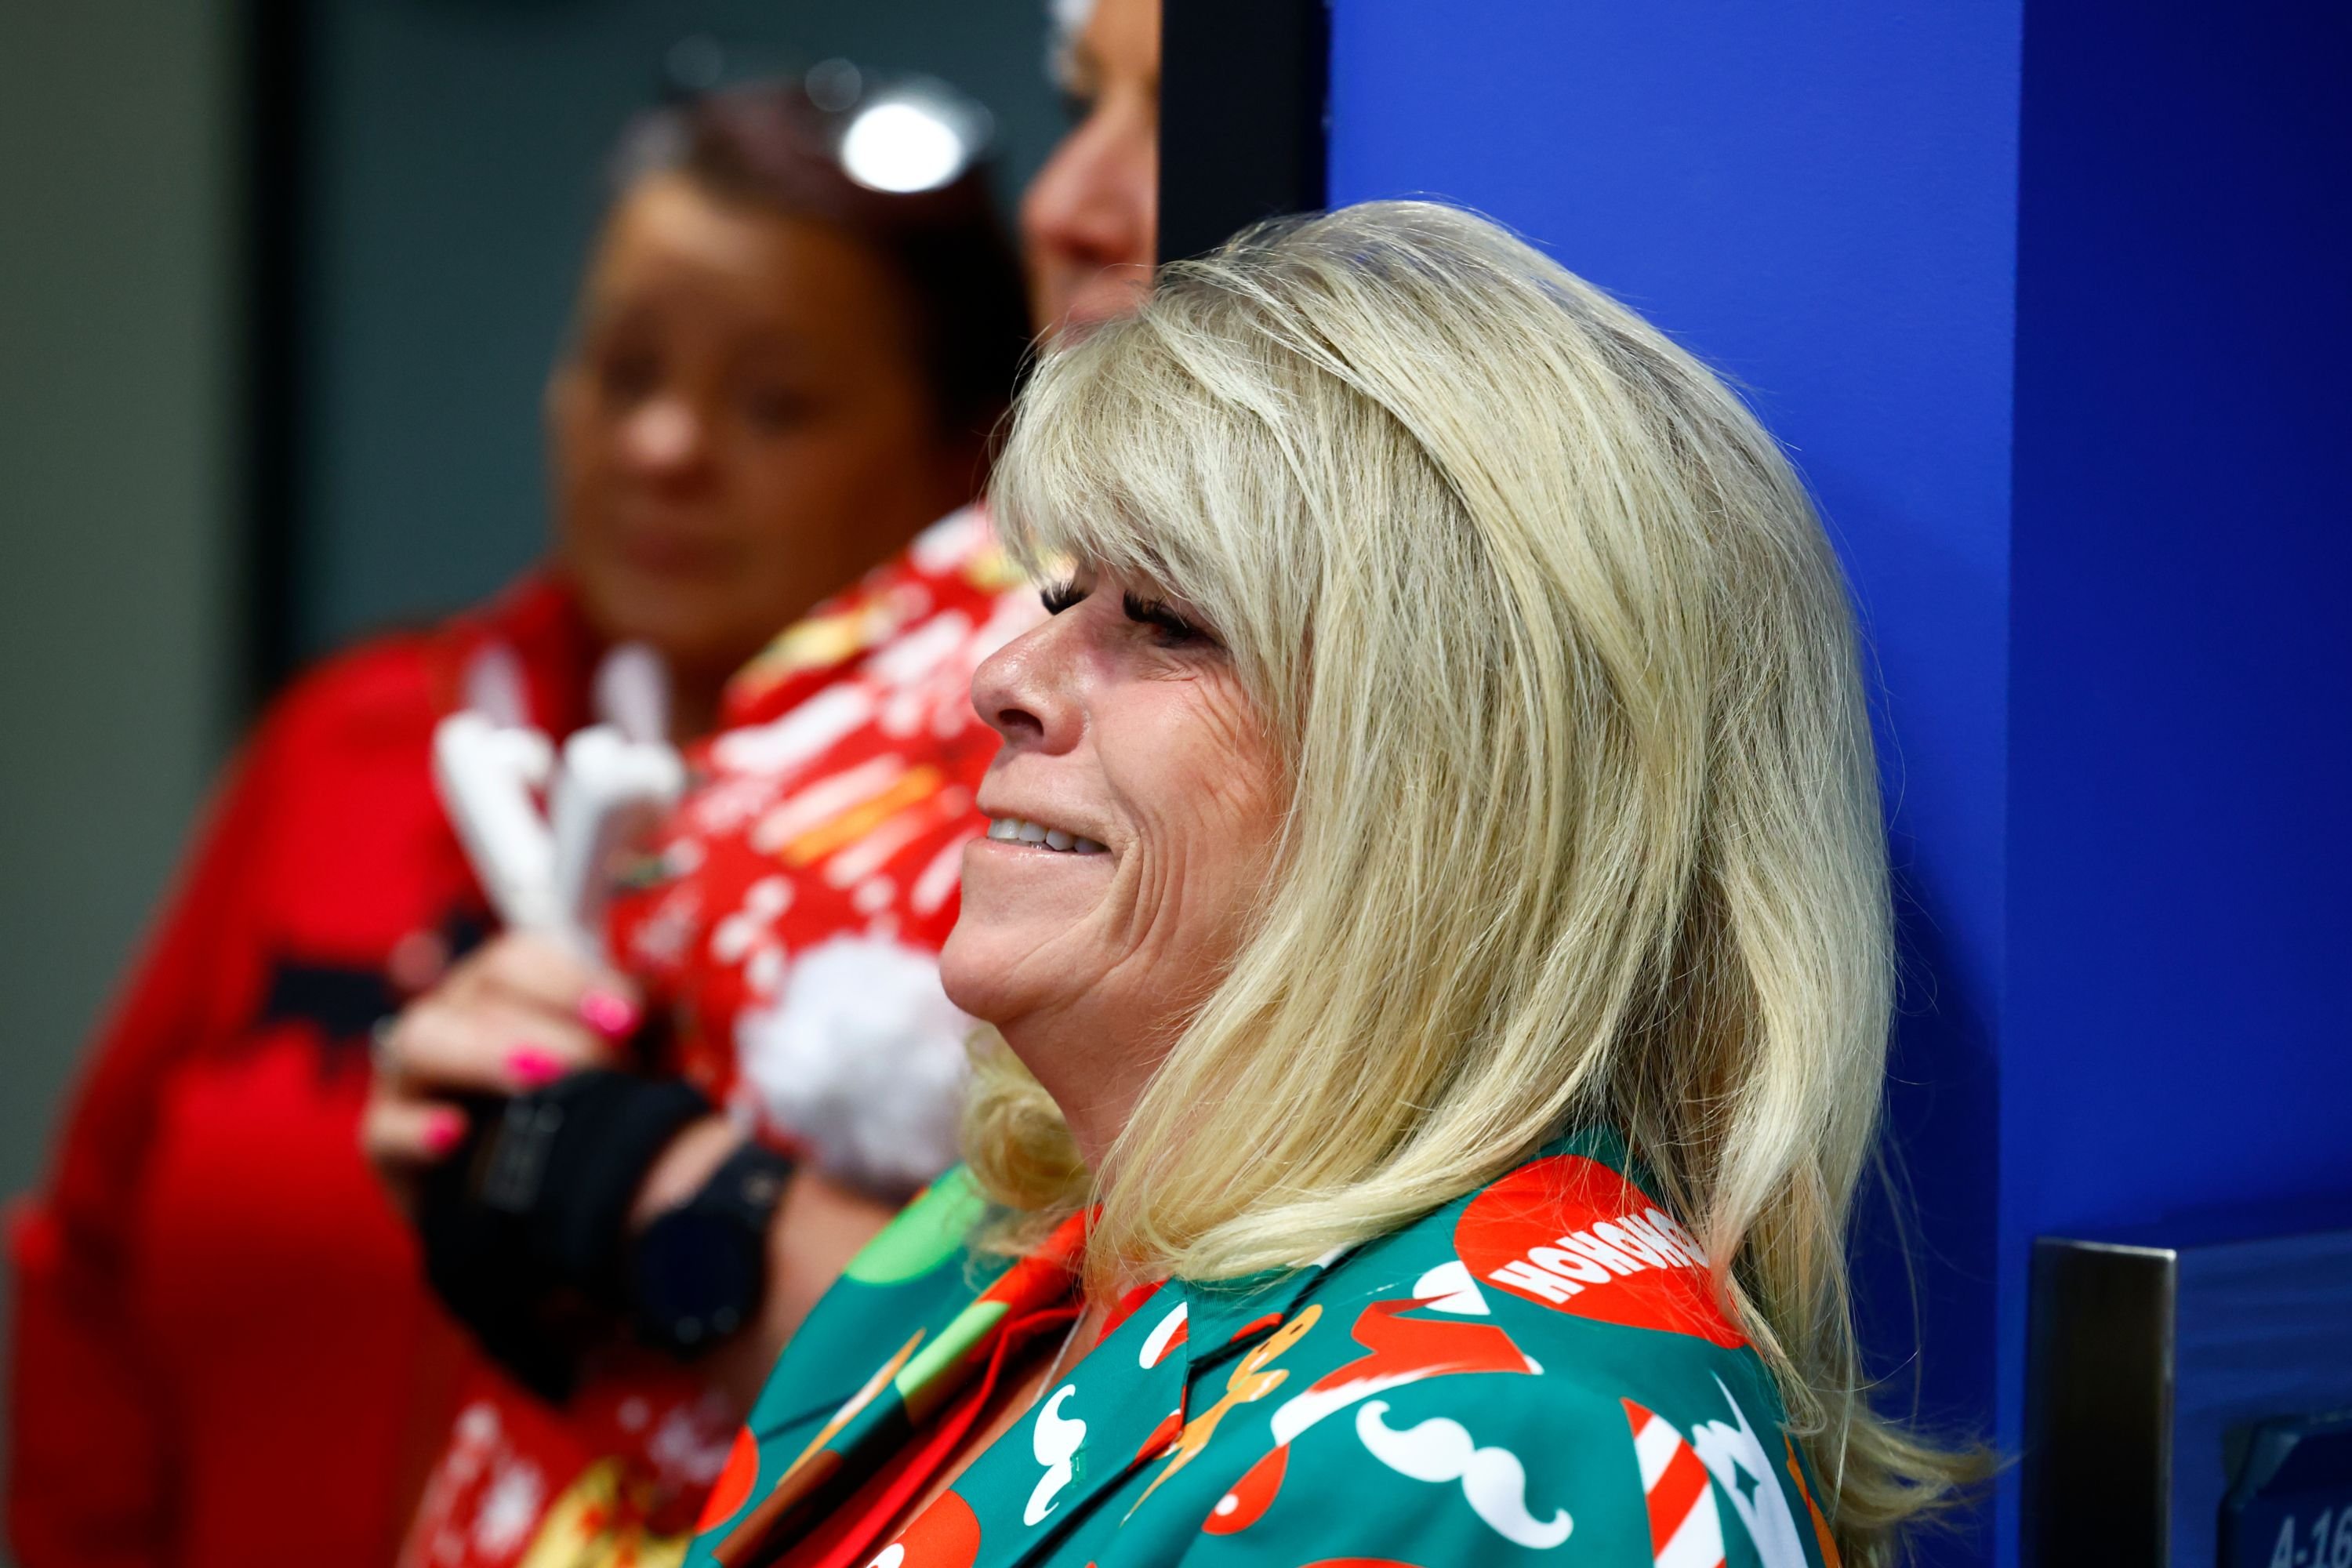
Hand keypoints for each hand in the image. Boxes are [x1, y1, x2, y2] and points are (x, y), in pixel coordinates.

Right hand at [361, 930, 641, 1213]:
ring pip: (425, 1037)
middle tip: (601, 1061)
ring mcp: (411, 1077)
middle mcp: (456, 1017)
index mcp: (508, 992)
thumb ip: (635, 1044)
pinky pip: (384, 1125)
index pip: (525, 955)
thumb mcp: (616, 1080)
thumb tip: (677, 1017)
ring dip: (487, 1052)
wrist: (532, 1220)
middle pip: (482, 984)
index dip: (573, 977)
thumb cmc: (583, 1130)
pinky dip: (417, 1128)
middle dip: (546, 1016)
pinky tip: (455, 1136)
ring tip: (540, 1080)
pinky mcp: (385, 1142)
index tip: (629, 1018)